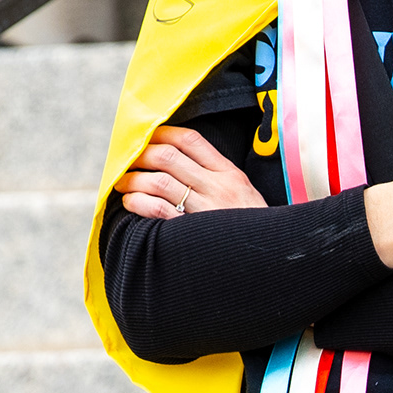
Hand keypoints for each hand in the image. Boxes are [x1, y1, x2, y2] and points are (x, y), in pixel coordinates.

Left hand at [118, 125, 265, 219]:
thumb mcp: (246, 194)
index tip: (148, 138)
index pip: (192, 141)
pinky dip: (138, 203)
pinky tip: (131, 203)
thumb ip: (219, 178)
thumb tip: (182, 162)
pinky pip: (158, 210)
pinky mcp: (193, 232)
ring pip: (158, 182)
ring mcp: (205, 210)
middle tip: (127, 162)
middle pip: (168, 157)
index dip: (164, 134)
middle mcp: (218, 187)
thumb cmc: (252, 227)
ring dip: (133, 180)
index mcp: (230, 174)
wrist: (270, 258)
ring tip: (123, 183)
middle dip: (140, 156)